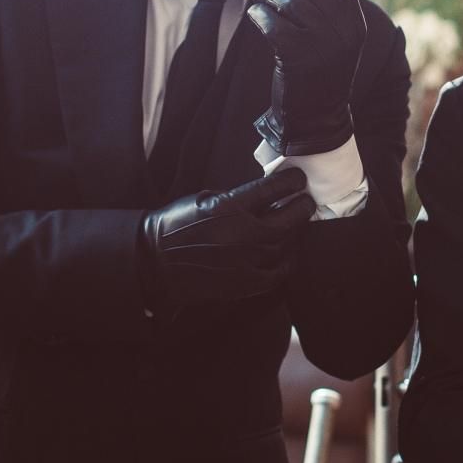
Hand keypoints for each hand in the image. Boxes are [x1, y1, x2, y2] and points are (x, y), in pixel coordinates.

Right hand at [138, 169, 315, 310]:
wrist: (156, 261)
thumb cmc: (177, 225)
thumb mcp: (205, 200)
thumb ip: (236, 199)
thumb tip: (266, 198)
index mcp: (228, 207)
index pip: (272, 189)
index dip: (291, 182)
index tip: (298, 179)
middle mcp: (241, 234)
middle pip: (288, 219)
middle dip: (301, 208)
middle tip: (305, 202)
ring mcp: (244, 260)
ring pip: (285, 245)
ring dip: (293, 233)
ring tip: (295, 226)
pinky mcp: (243, 283)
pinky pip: (277, 273)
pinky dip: (287, 262)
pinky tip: (288, 254)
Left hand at [245, 0, 366, 154]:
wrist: (319, 118)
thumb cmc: (321, 70)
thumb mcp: (335, 35)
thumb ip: (327, 1)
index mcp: (356, 24)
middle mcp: (344, 32)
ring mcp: (322, 45)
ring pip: (288, 1)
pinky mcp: (297, 58)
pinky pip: (272, 23)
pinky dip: (259, 13)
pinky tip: (254, 14)